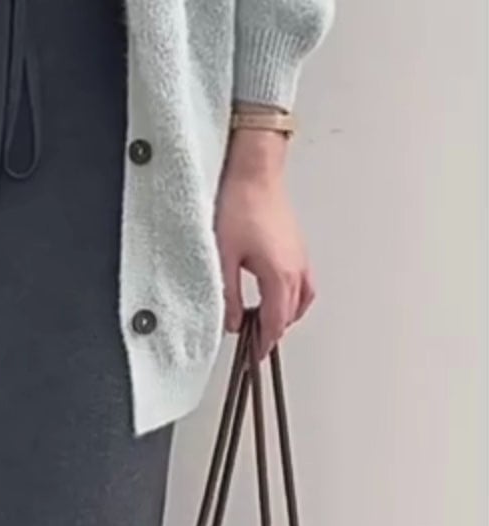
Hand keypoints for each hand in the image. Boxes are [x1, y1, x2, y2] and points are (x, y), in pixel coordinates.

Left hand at [215, 130, 314, 357]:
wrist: (254, 171)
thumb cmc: (240, 205)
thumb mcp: (223, 256)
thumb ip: (229, 294)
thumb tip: (232, 321)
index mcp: (280, 274)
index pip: (276, 322)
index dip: (265, 342)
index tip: (256, 354)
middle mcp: (296, 267)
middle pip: (291, 313)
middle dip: (275, 330)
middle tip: (256, 340)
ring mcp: (300, 255)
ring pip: (302, 297)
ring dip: (286, 313)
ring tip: (265, 319)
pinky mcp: (297, 244)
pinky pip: (302, 280)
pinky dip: (292, 294)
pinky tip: (276, 290)